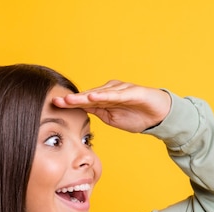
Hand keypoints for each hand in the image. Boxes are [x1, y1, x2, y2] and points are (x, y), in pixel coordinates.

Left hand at [51, 80, 171, 132]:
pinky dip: (104, 96)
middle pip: (88, 96)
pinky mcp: (132, 92)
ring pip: (99, 94)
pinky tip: (93, 98)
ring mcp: (120, 90)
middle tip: (56, 101)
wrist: (159, 115)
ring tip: (70, 100)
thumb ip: (98, 113)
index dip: (69, 104)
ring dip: (84, 97)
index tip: (54, 105)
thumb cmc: (136, 116)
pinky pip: (116, 95)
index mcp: (104, 99)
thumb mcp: (112, 118)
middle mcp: (109, 91)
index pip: (83, 102)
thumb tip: (81, 114)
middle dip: (72, 100)